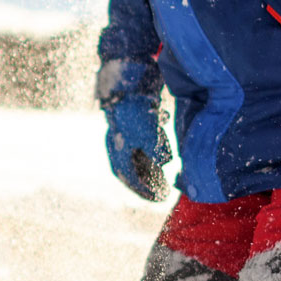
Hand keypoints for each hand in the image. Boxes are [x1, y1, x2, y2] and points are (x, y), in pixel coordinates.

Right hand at [98, 58, 170, 200]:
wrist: (126, 83)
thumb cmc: (136, 110)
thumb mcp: (150, 134)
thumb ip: (157, 152)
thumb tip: (163, 163)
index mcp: (119, 152)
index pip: (130, 178)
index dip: (145, 190)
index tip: (159, 197)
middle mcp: (117, 145)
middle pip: (131, 170)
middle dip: (146, 181)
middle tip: (162, 190)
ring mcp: (121, 134)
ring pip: (135, 158)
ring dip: (148, 168)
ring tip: (163, 174)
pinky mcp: (128, 124)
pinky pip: (137, 145)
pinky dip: (149, 152)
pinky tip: (161, 150)